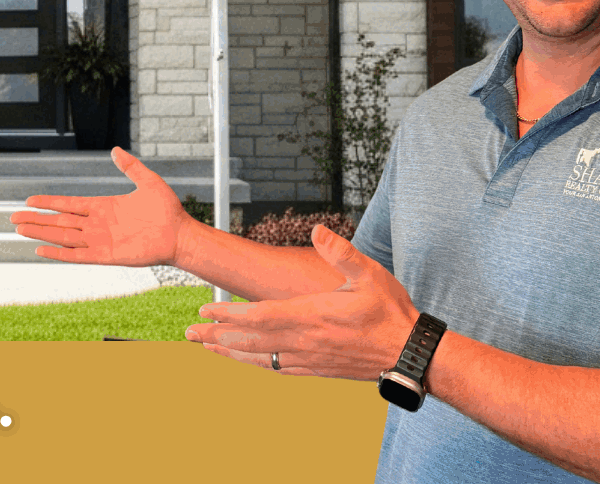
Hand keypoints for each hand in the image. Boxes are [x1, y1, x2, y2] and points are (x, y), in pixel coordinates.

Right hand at [10, 147, 186, 266]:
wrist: (180, 235)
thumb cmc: (167, 211)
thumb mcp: (148, 181)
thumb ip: (130, 167)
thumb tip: (115, 150)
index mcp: (103, 206)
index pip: (68, 204)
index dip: (48, 202)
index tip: (29, 201)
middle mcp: (97, 224)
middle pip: (59, 221)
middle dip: (36, 220)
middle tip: (13, 218)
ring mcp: (100, 241)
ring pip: (63, 237)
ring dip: (41, 233)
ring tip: (20, 230)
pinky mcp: (106, 256)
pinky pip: (77, 255)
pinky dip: (59, 253)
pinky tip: (41, 250)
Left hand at [184, 224, 418, 380]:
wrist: (411, 353)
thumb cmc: (391, 311)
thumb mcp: (370, 274)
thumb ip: (342, 252)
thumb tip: (319, 230)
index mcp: (311, 316)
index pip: (259, 316)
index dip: (230, 313)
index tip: (205, 308)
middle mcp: (304, 341)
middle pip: (250, 341)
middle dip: (217, 335)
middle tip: (189, 332)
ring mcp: (309, 359)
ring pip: (259, 359)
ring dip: (229, 351)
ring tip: (206, 346)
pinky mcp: (317, 370)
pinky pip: (277, 369)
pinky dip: (255, 364)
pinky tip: (246, 361)